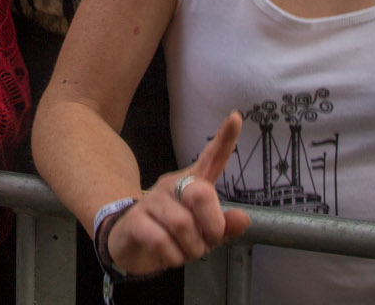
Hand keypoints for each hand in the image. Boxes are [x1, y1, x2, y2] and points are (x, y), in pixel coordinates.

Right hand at [107, 111, 249, 275]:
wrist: (130, 246)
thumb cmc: (172, 235)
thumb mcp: (203, 234)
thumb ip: (224, 227)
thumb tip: (243, 219)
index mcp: (192, 184)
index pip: (211, 158)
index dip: (224, 139)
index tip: (235, 117)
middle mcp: (172, 185)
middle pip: (201, 193)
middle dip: (212, 225)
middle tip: (209, 241)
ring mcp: (151, 201)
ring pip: (183, 224)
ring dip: (192, 249)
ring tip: (187, 252)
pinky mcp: (134, 220)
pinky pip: (161, 240)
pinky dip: (173, 257)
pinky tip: (169, 256)